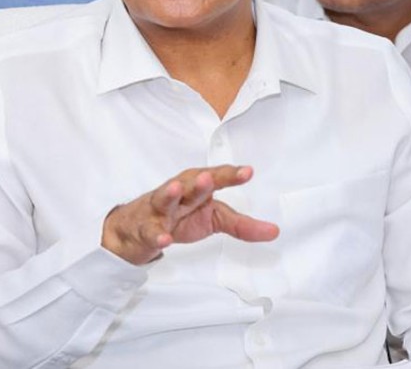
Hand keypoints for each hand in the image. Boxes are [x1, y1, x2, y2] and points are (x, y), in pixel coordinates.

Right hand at [101, 165, 279, 264]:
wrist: (136, 230)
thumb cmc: (179, 217)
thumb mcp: (213, 219)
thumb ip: (242, 224)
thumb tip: (274, 231)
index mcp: (197, 187)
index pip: (215, 178)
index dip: (230, 175)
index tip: (248, 172)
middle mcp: (178, 192)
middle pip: (189, 184)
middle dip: (199, 180)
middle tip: (208, 177)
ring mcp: (159, 210)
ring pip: (164, 199)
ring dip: (169, 193)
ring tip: (175, 189)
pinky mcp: (145, 229)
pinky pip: (150, 232)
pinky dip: (156, 235)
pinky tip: (164, 239)